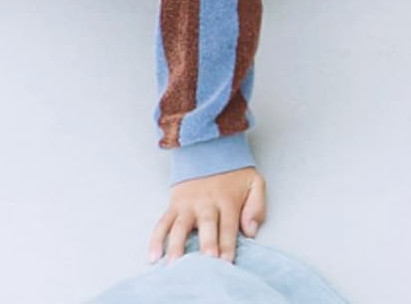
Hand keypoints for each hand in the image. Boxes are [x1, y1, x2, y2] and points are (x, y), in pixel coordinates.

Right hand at [150, 165, 265, 264]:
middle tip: (206, 262)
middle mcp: (206, 203)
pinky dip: (156, 240)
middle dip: (206, 244)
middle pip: (206, 226)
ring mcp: (187, 205)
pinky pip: (162, 223)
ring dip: (177, 246)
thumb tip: (251, 231)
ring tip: (174, 264)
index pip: (228, 226)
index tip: (227, 263)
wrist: (210, 146)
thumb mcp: (254, 182)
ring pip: (180, 227)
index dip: (228, 245)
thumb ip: (256, 206)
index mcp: (227, 200)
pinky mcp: (174, 205)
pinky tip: (154, 256)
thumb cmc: (233, 173)